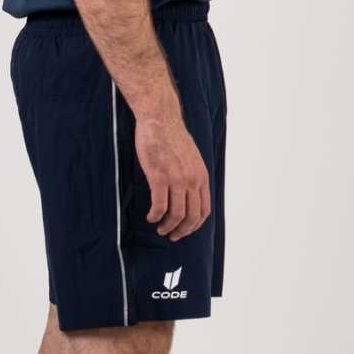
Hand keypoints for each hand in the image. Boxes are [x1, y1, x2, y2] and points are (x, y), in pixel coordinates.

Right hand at [135, 114, 210, 241]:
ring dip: (167, 226)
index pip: (204, 210)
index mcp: (201, 176)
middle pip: (191, 217)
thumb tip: (188, 193)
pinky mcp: (159, 176)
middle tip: (171, 235)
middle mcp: (192, 180)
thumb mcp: (191, 158)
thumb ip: (192, 175)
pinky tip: (150, 216)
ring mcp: (177, 179)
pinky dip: (155, 216)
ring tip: (159, 228)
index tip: (184, 230)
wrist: (160, 118)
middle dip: (182, 231)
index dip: (194, 225)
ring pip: (176, 214)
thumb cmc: (171, 136)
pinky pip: (159, 205)